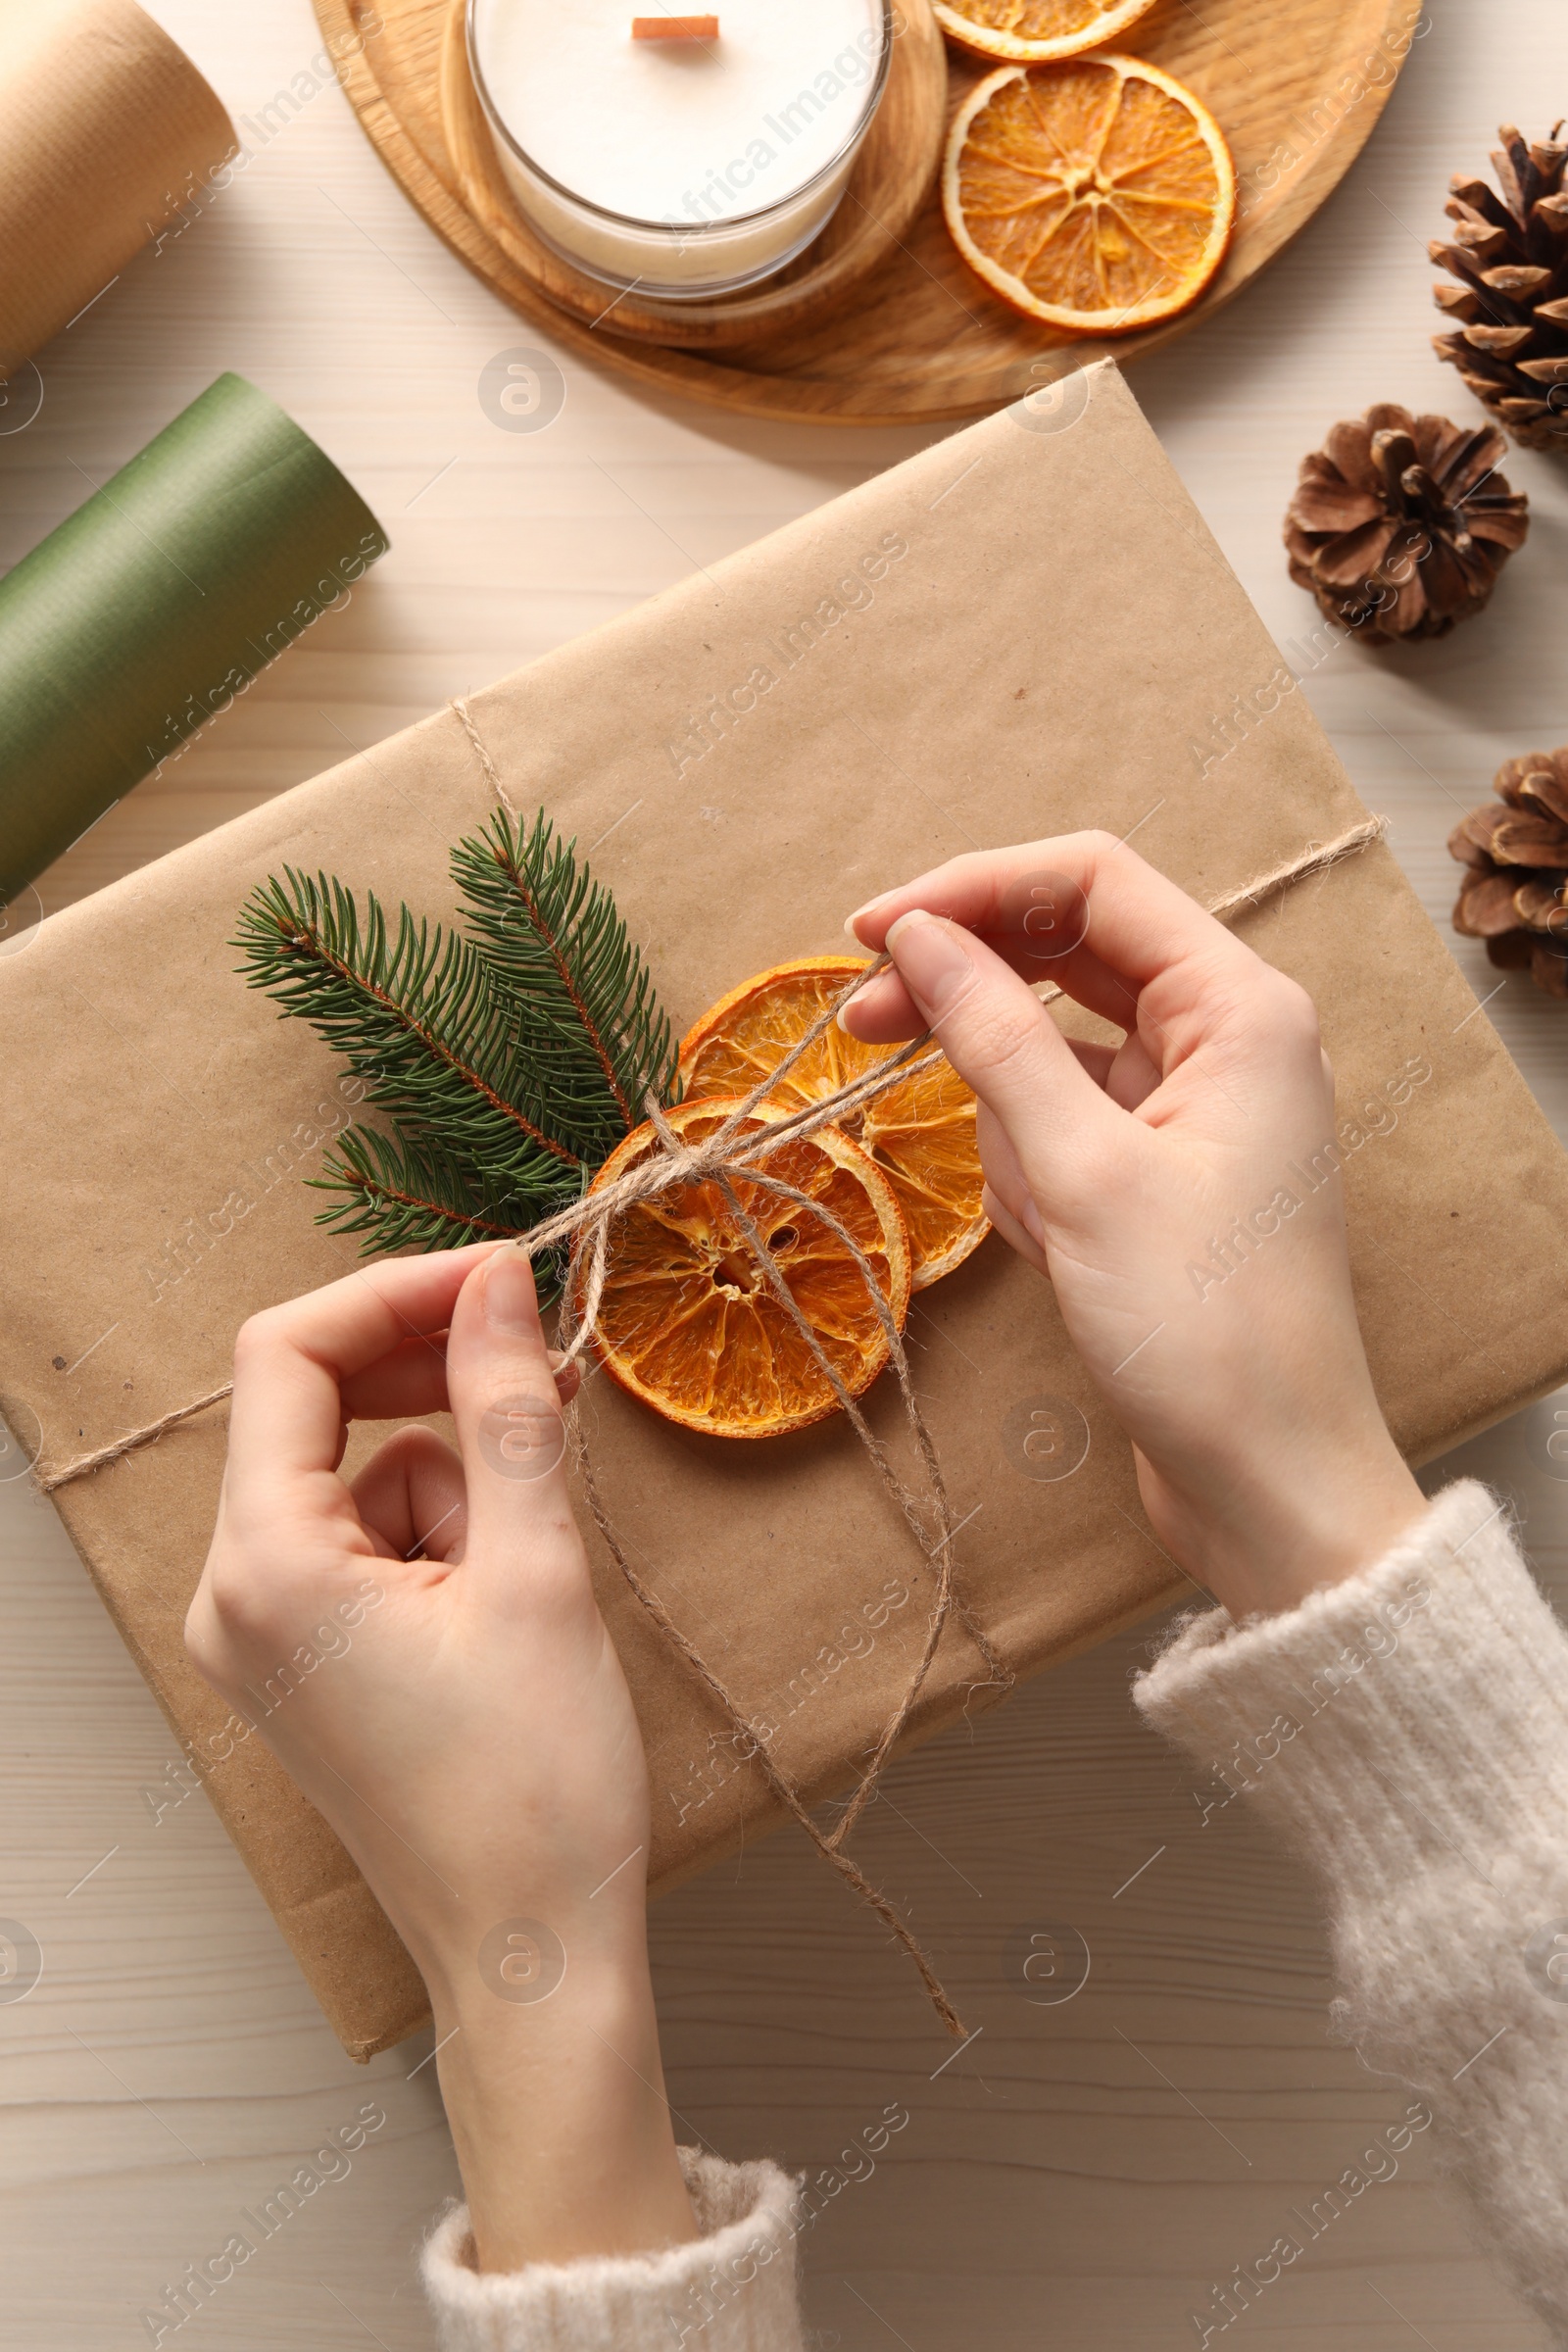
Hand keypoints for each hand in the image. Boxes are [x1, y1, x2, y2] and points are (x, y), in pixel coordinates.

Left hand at [185, 1241, 696, 2268]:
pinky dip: (446, 1540)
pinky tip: (508, 1610)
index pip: (285, 1355)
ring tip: (534, 1573)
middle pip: (313, 1410)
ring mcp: (264, 1632)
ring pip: (361, 1476)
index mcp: (265, 1566)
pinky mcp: (307, 1661)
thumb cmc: (535, 1787)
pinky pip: (369, 1541)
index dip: (395, 1293)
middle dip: (432, 1378)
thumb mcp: (537, 1570)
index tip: (502, 1277)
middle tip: (547, 1372)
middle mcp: (234, 1593)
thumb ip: (507, 1406)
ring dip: (458, 1483)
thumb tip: (495, 1279)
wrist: (532, 1955)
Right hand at [843, 834, 1424, 1618]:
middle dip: (971, 994)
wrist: (1269, 1482)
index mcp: (1240, 1007)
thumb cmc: (1203, 1331)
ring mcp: (1196, 1105)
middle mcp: (1227, 1036)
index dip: (972, 887)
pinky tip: (1058, 1252)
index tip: (870, 931)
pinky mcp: (1165, 1170)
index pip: (1091, 881)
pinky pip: (1065, 1127)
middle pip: (1067, 954)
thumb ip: (994, 1037)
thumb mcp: (1081, 1173)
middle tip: (863, 1025)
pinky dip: (1034, 1174)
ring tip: (1047, 1224)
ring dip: (1013, 1122)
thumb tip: (918, 937)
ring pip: (1055, 1052)